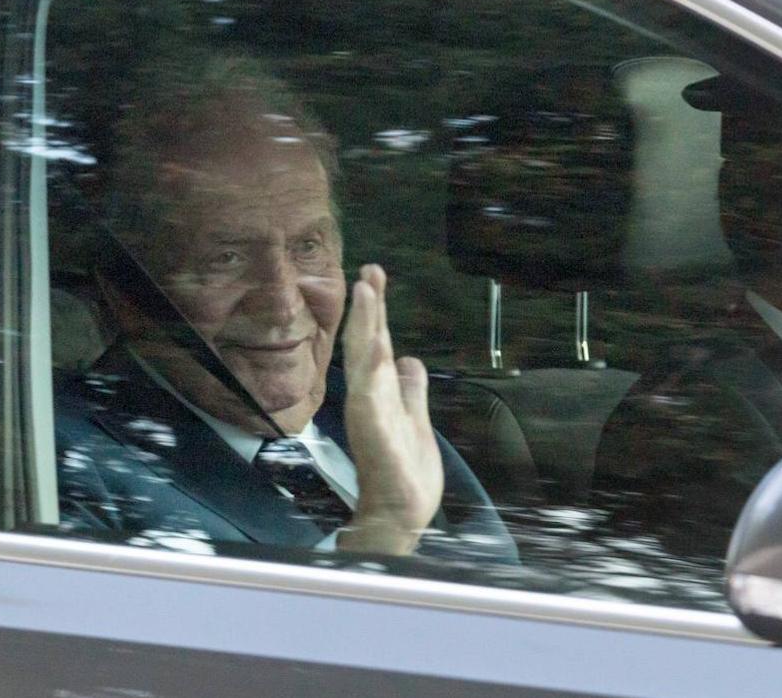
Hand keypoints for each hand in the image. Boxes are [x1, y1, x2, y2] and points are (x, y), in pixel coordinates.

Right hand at [337, 264, 443, 554]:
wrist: (400, 512)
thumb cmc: (405, 469)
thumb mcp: (416, 417)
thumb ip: (411, 389)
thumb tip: (409, 360)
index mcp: (381, 392)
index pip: (376, 342)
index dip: (375, 310)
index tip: (373, 276)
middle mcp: (371, 396)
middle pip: (366, 342)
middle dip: (369, 307)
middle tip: (369, 270)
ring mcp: (370, 411)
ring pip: (365, 359)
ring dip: (366, 325)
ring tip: (367, 292)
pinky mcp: (374, 430)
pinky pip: (371, 394)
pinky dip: (372, 368)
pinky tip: (376, 343)